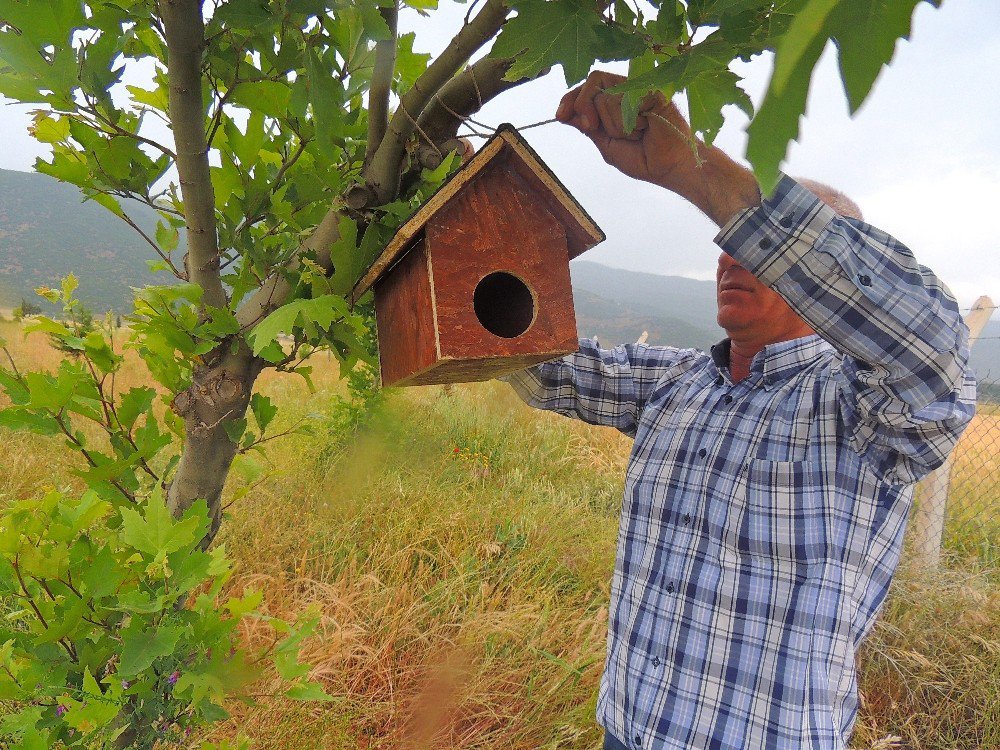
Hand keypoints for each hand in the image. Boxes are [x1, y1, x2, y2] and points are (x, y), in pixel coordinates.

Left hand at [555, 70, 697, 188]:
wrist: (669, 167)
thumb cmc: (642, 158)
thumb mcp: (605, 144)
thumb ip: (587, 126)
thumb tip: (563, 114)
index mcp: (612, 101)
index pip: (585, 88)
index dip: (569, 98)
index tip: (559, 116)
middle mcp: (624, 91)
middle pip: (592, 83)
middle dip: (585, 108)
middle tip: (594, 127)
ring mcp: (639, 89)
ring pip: (606, 97)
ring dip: (615, 125)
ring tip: (634, 134)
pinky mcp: (652, 92)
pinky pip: (627, 101)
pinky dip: (631, 123)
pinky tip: (645, 128)